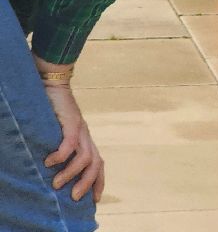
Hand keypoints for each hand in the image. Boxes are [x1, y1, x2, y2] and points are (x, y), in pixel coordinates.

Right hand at [32, 59, 103, 203]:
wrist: (54, 86)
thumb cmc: (54, 112)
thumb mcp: (59, 134)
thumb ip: (61, 149)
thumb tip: (52, 171)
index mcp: (85, 141)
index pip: (98, 163)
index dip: (98, 182)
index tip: (95, 200)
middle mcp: (86, 136)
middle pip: (95, 163)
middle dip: (87, 183)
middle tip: (74, 198)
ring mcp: (80, 129)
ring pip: (84, 156)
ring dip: (71, 172)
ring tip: (56, 184)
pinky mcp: (71, 121)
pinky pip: (70, 141)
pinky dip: (62, 154)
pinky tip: (50, 162)